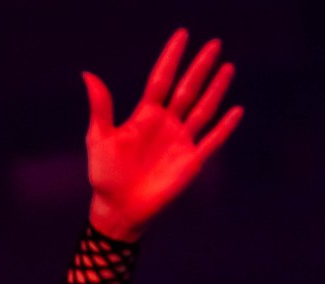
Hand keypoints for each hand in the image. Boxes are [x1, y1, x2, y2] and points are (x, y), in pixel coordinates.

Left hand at [84, 29, 242, 240]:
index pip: (161, 80)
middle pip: (187, 89)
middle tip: (214, 43)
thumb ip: (100, 107)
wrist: (118, 208)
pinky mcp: (191, 161)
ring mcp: (180, 141)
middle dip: (200, 67)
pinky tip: (237, 110)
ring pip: (203, 109)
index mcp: (145, 115)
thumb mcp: (99, 138)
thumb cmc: (105, 174)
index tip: (182, 34)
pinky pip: (212, 141)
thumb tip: (88, 74)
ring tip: (228, 67)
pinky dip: (224, 127)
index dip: (171, 57)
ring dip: (216, 89)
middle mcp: (166, 124)